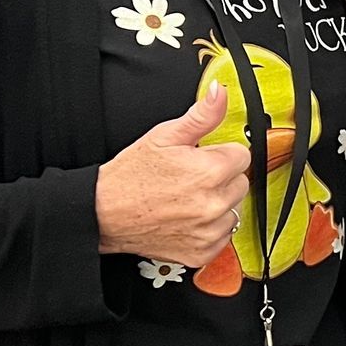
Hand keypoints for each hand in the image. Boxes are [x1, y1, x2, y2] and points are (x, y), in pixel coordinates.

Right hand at [95, 85, 251, 261]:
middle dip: (220, 178)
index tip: (203, 158)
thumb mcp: (164, 136)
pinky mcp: (202, 252)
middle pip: (240, 183)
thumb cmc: (130, 176)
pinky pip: (222, 236)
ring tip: (186, 199)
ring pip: (233, 210)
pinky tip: (186, 218)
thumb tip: (219, 93)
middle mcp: (213, 204)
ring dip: (217, 204)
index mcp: (209, 172)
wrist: (104, 213)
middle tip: (190, 178)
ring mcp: (208, 231)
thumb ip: (201, 116)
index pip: (242, 156)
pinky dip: (208, 228)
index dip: (220, 153)